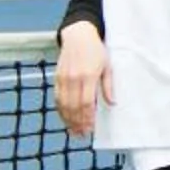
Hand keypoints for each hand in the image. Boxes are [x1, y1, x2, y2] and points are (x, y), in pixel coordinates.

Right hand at [55, 20, 111, 137]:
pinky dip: (60, 110)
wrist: (78, 35)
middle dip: (78, 123)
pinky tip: (65, 118)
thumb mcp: (107, 66)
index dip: (88, 118)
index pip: (86, 102)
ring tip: (74, 131)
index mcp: (88, 75)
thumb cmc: (96, 50)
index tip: (91, 129)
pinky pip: (57, 98)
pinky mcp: (57, 77)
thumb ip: (108, 85)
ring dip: (68, 120)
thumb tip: (112, 103)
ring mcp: (63, 78)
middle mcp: (74, 78)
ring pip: (64, 104)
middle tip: (82, 134)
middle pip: (74, 106)